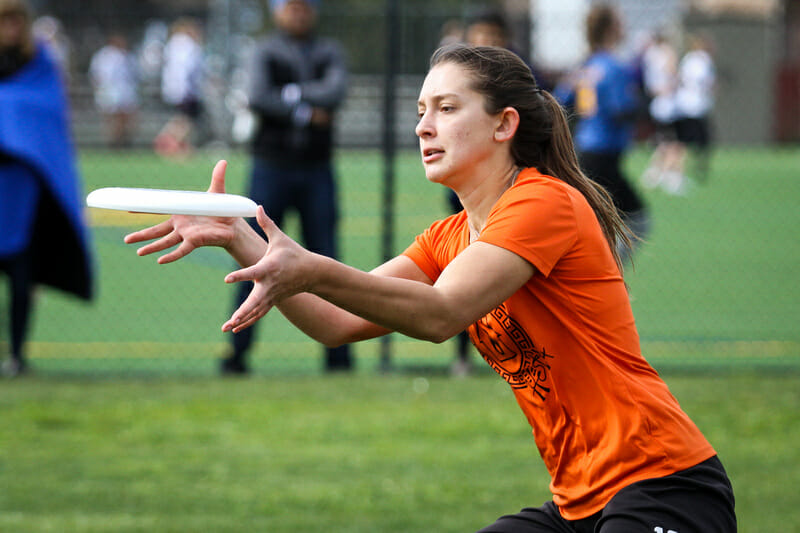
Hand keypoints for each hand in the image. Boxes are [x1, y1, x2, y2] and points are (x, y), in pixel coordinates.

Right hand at [124, 160, 239, 263]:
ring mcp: (186, 234)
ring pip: (165, 242)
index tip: (127, 208)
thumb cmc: (222, 210)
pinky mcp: (195, 241)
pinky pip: (181, 250)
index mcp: (180, 213)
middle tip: (126, 240)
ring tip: (138, 253)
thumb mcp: (217, 192)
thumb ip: (217, 177)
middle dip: (141, 235)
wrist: (234, 225)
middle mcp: (180, 225)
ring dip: (152, 247)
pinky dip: (171, 256)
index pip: (158, 211)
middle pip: (156, 231)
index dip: (143, 209)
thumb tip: (223, 160)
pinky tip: (160, 261)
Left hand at [221, 206, 313, 332]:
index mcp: (268, 268)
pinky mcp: (272, 301)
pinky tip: (235, 328)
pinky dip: (248, 322)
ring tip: (226, 328)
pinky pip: (258, 314)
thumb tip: (257, 206)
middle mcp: (269, 285)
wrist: (312, 272)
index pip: (252, 273)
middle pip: (254, 302)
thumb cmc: (294, 253)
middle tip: (231, 320)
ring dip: (241, 320)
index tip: (227, 279)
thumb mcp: (280, 238)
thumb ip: (266, 224)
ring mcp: (271, 295)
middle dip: (242, 312)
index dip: (240, 276)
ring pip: (255, 311)